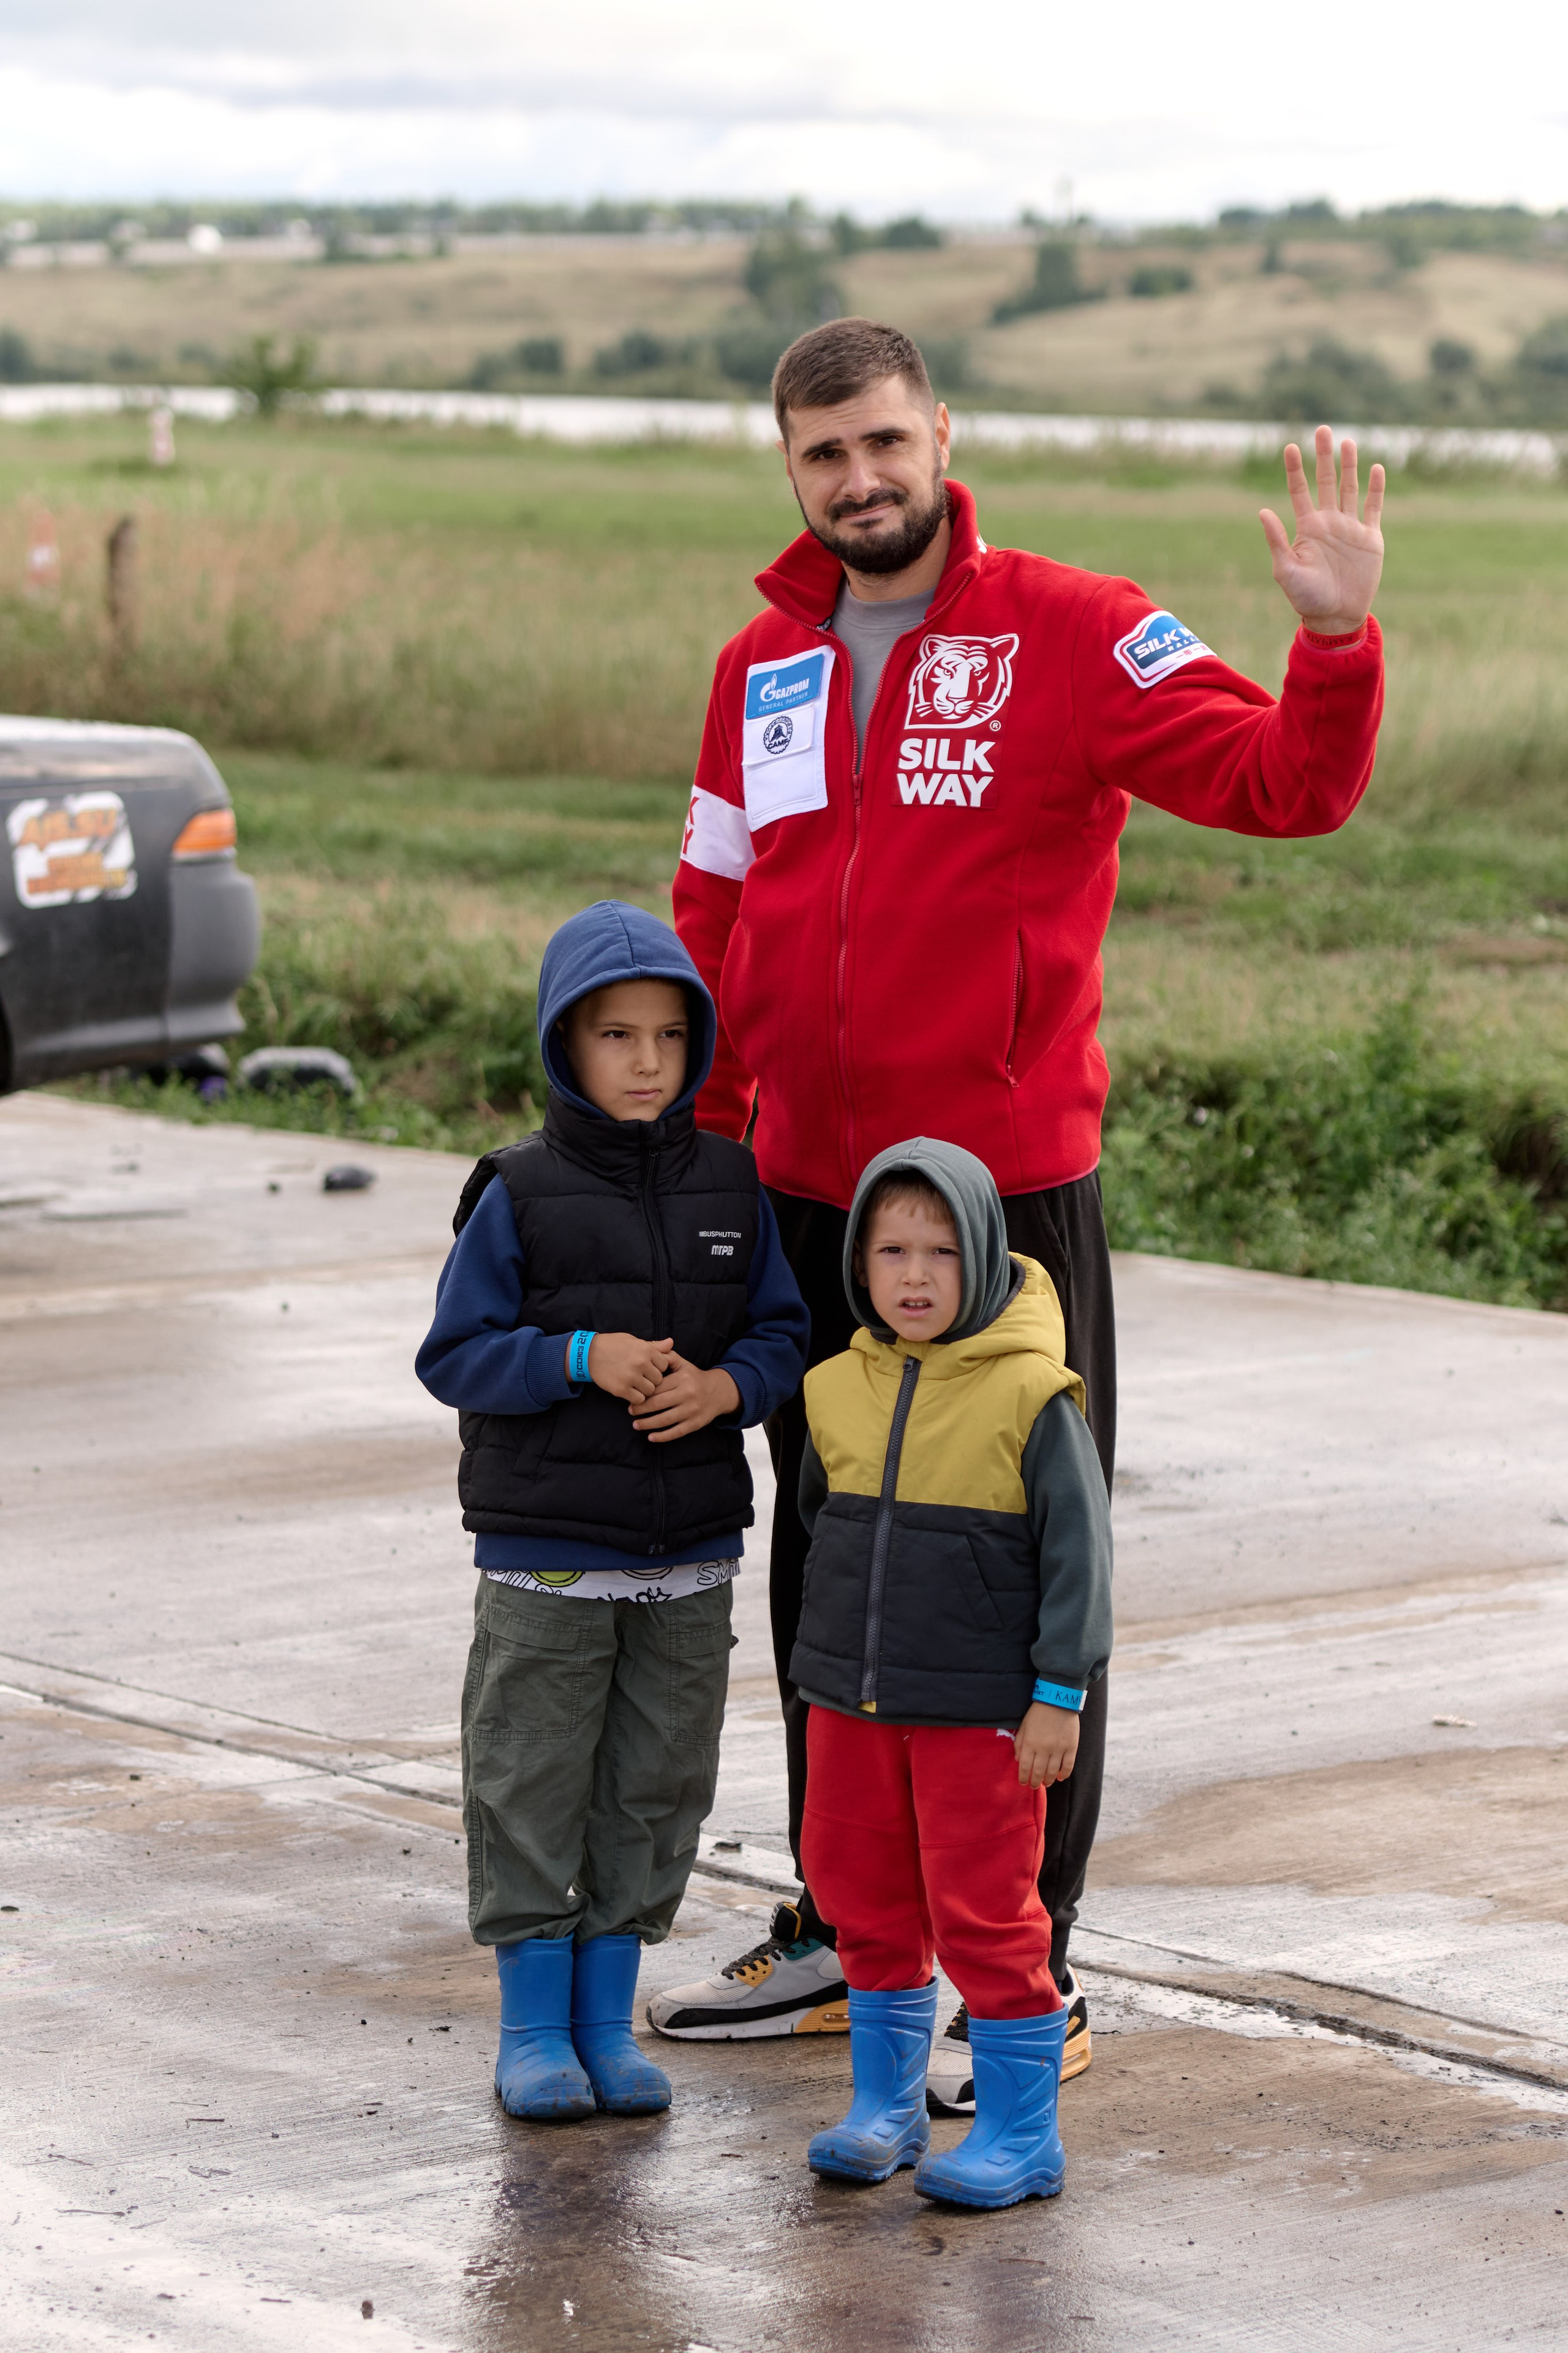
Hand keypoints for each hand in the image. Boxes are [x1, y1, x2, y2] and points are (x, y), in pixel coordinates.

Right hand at [588, 1332, 672, 1403]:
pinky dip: (636, 1398)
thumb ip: (654, 1346)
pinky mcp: (621, 1389)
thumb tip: (671, 1343)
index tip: (650, 1368)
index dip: (658, 1367)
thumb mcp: (634, 1341)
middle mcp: (640, 1363)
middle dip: (652, 1380)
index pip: (665, 1365)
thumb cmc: (614, 1345)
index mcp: (645, 1350)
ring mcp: (631, 1377)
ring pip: (650, 1391)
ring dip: (645, 1390)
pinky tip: (630, 1391)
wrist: (589, 1354)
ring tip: (636, 1384)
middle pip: (659, 1379)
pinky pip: (639, 1399)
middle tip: (643, 1377)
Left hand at [631, 1350, 740, 1443]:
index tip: (631, 1396)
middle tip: (630, 1411)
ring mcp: (691, 1411)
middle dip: (641, 1408)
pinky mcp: (695, 1424)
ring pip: (664, 1420)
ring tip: (635, 1424)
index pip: (657, 1387)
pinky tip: (650, 1437)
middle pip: (658, 1404)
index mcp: (682, 1379)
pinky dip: (662, 1436)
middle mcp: (687, 1394)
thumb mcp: (683, 1364)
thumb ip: (667, 1357)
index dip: (642, 1392)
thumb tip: (651, 1349)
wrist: (719, 1392)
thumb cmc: (695, 1377)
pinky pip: (676, 1432)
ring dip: (647, 1424)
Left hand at [1014, 1701, 1078, 1789]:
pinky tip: (1059, 1777)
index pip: (1024, 1766)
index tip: (1023, 1782)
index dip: (1023, 1777)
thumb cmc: (1038, 1712)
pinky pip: (1068, 1766)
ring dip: (1048, 1781)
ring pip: (1052, 1772)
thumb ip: (1020, 1743)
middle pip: (1038, 1772)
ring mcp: (1059, 1749)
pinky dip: (1063, 1774)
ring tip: (1046, 1783)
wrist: (1058, 1700)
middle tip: (1034, 1786)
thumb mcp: (1024, 1725)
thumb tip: (1017, 1759)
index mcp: (1030, 1743)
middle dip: (1035, 1782)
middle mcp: (1044, 1748)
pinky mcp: (1071, 1747)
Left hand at [1259, 426, 1384, 635]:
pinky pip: (1374, 507)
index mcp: (1307, 528)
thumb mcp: (1286, 570)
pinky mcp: (1370, 537)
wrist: (1336, 617)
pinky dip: (1376, 488)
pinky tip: (1376, 468)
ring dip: (1349, 465)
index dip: (1295, 469)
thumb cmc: (1306, 598)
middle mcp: (1329, 522)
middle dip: (1324, 457)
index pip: (1299, 491)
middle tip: (1322, 429)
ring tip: (1347, 442)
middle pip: (1326, 481)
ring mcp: (1350, 528)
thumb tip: (1262, 511)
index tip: (1290, 446)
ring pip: (1350, 488)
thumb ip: (1276, 541)